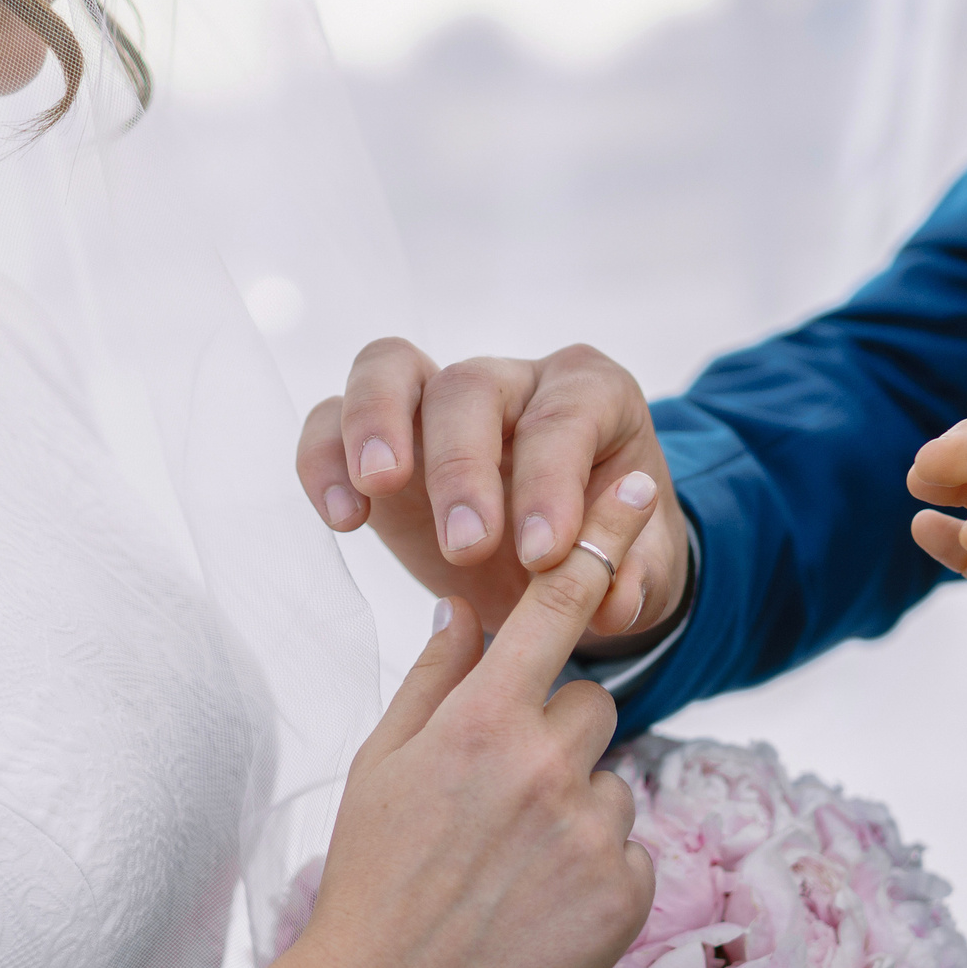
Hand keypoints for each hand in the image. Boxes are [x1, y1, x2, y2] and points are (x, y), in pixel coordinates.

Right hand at [287, 467, 666, 967]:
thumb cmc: (372, 878)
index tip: (636, 484)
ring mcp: (589, 834)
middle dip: (555, 733)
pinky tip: (535, 907)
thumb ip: (435, 678)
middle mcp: (542, 767)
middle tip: (496, 798)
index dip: (600, 538)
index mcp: (478, 722)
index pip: (556, 605)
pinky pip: (628, 852)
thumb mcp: (381, 764)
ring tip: (509, 866)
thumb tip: (467, 607)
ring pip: (610, 781)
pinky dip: (594, 872)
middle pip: (591, 702)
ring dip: (574, 808)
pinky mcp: (623, 895)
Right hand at [296, 339, 687, 657]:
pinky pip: (330, 418)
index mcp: (591, 396)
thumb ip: (632, 578)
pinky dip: (324, 459)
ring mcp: (435, 399)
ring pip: (389, 368)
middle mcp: (511, 381)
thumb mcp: (642, 569)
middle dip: (463, 467)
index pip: (565, 417)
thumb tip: (611, 599)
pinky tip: (344, 518)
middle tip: (465, 547)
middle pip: (470, 386)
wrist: (557, 564)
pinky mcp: (378, 436)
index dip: (552, 482)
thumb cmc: (606, 550)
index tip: (542, 554)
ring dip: (374, 425)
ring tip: (376, 491)